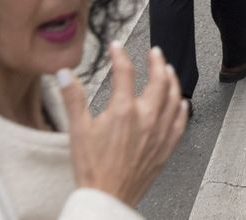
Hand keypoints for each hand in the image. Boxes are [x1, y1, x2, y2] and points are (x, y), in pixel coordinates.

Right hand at [57, 42, 186, 206]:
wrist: (106, 197)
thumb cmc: (92, 169)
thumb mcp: (77, 131)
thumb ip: (73, 98)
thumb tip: (64, 75)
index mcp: (123, 111)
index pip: (125, 72)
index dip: (120, 55)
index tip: (117, 48)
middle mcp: (146, 119)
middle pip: (159, 80)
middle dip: (158, 62)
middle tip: (155, 53)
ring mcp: (159, 133)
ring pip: (174, 98)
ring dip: (172, 81)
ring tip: (169, 71)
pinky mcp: (166, 148)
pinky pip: (180, 123)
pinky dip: (181, 108)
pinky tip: (181, 103)